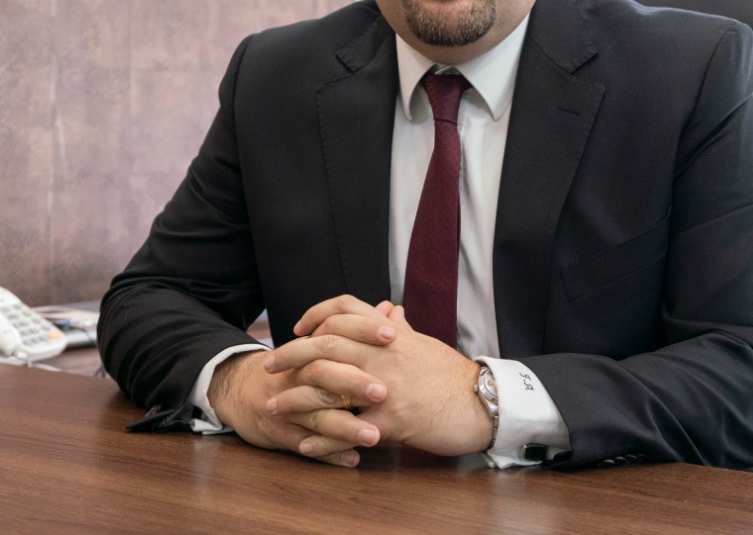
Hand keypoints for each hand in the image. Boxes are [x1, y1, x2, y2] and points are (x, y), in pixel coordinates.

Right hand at [206, 328, 392, 466]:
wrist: (243, 392)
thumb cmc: (295, 368)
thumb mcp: (320, 345)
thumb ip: (358, 330)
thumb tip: (390, 308)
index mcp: (310, 349)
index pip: (336, 331)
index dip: (363, 331)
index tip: (392, 335)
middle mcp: (297, 375)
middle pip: (323, 374)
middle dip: (354, 383)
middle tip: (383, 392)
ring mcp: (288, 406)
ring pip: (317, 416)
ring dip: (346, 427)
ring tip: (375, 436)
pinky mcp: (283, 434)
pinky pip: (307, 446)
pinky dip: (329, 454)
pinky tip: (353, 459)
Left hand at [268, 295, 492, 456]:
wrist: (482, 403)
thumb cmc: (451, 374)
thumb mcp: (423, 344)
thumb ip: (400, 329)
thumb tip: (389, 312)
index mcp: (391, 334)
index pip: (346, 309)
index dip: (317, 313)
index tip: (298, 328)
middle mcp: (385, 354)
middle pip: (326, 343)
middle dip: (291, 353)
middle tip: (269, 364)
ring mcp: (387, 387)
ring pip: (329, 385)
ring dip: (296, 397)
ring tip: (274, 406)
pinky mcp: (392, 420)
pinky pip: (348, 429)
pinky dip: (324, 439)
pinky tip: (306, 444)